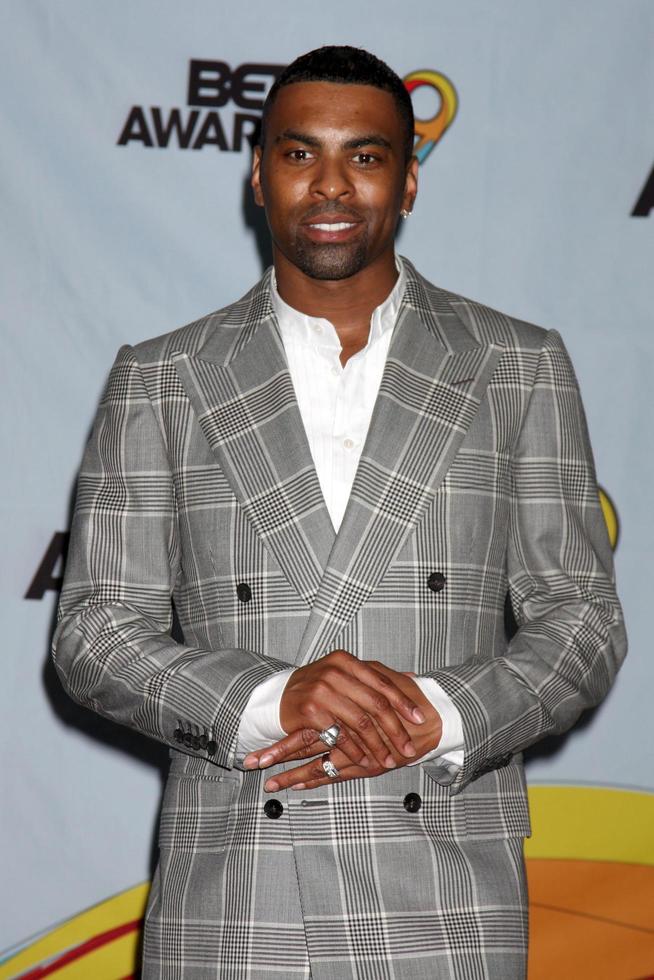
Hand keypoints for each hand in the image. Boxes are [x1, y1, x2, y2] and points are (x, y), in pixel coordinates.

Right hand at [246, 650, 426, 771]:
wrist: (278, 698)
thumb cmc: (317, 688)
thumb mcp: (343, 674)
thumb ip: (374, 676)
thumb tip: (412, 678)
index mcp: (346, 661)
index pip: (382, 683)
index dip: (403, 702)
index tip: (419, 718)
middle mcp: (334, 671)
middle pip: (375, 704)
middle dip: (395, 729)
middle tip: (408, 747)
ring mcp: (321, 690)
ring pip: (360, 722)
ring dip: (377, 745)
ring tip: (388, 760)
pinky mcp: (310, 710)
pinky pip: (340, 735)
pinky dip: (355, 750)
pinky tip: (365, 760)